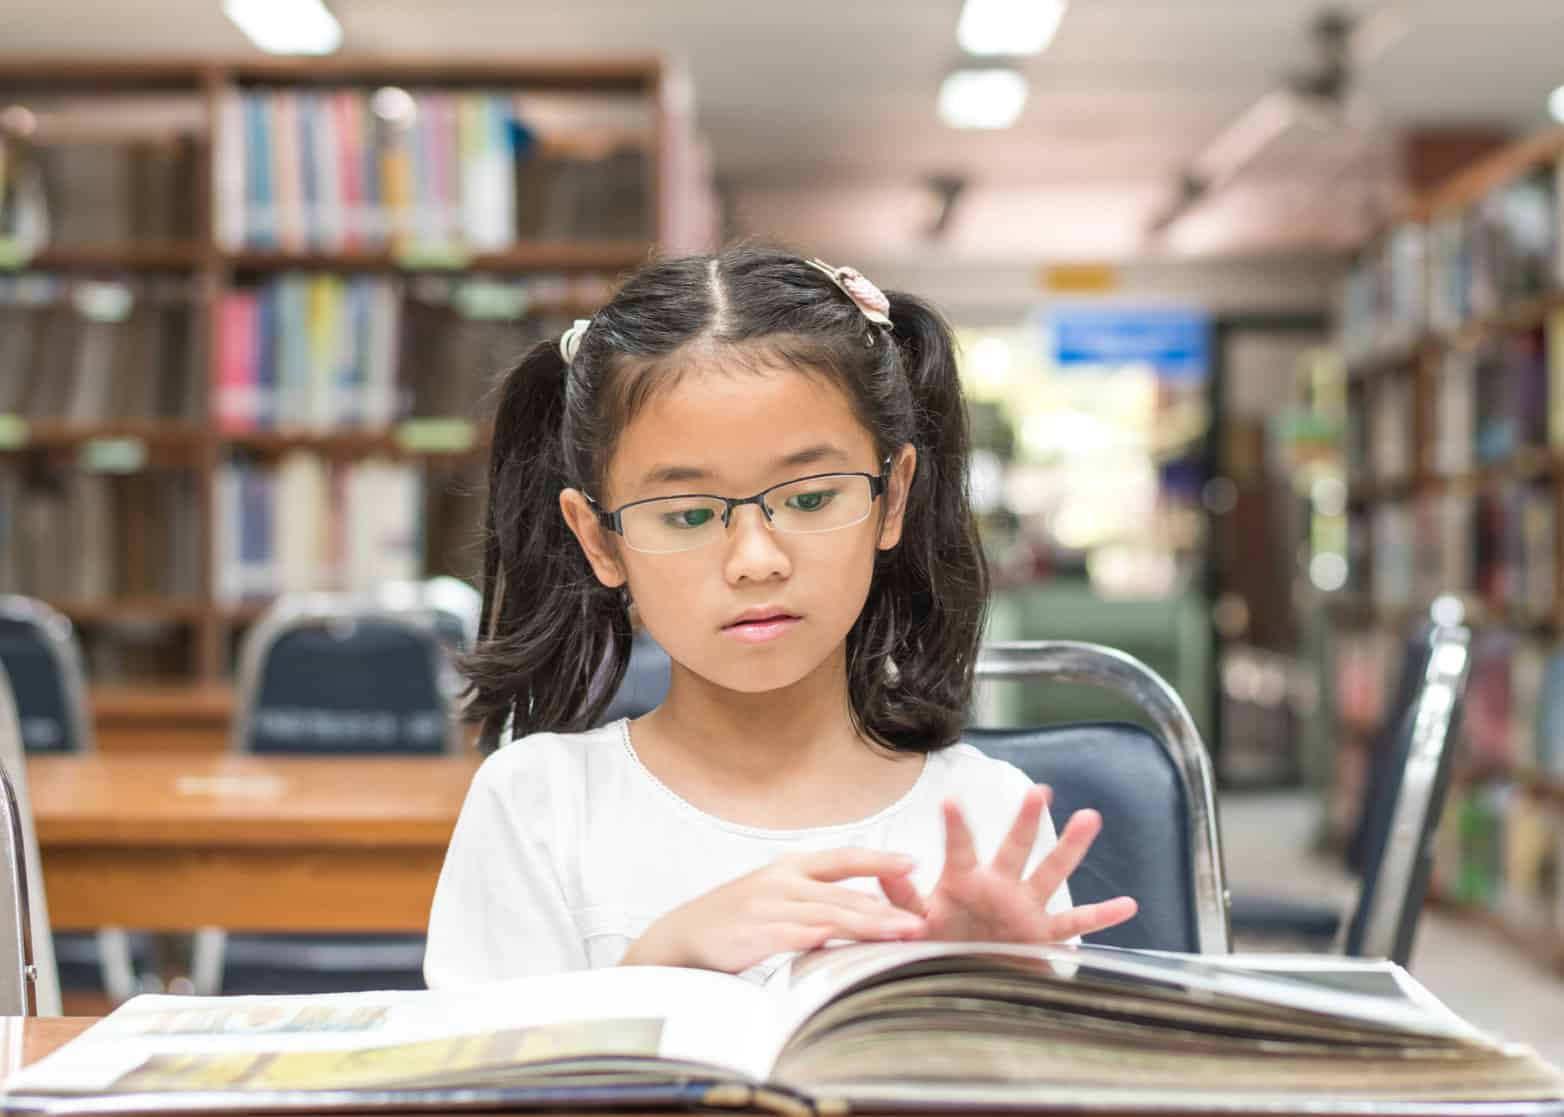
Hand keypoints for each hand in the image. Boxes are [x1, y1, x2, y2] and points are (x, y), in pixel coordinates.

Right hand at [621, 848, 926, 972]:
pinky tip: (845, 946)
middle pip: (843, 894)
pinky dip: (822, 940)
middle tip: (922, 920)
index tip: (913, 862)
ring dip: (868, 927)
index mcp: (788, 868)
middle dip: (886, 908)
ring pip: (828, 916)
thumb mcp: (773, 897)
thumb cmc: (733, 922)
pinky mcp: (753, 933)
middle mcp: (781, 881)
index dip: (877, 860)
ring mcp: (767, 906)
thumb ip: (812, 898)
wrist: (680, 939)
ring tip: (901, 936)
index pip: (841, 858)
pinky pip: (795, 936)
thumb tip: (857, 908)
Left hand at [879, 787, 1136, 943]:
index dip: (954, 828)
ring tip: (1090, 817)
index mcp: (963, 880)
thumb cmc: (935, 942)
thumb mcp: (914, 922)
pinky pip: (1074, 925)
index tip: (950, 801)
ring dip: (1070, 848)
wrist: (960, 976)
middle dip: (1026, 822)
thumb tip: (882, 869)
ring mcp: (1024, 908)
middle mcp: (998, 887)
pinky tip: (1128, 904)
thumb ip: (900, 896)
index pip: (959, 849)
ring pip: (1050, 873)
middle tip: (1039, 791)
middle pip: (1014, 849)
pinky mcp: (1041, 934)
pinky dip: (1101, 917)